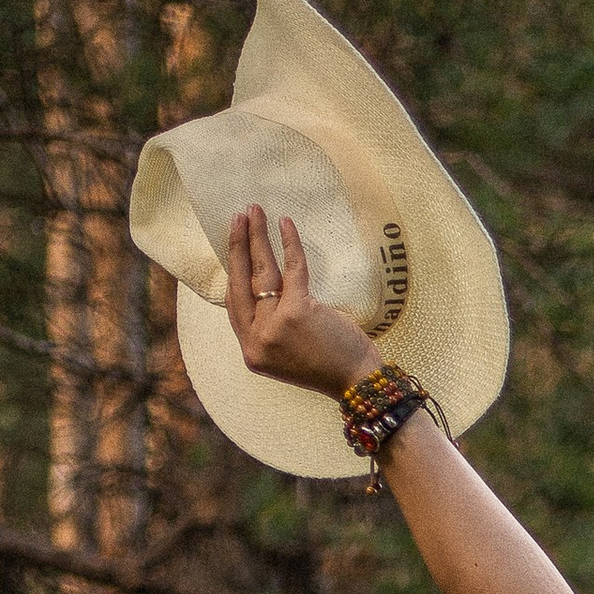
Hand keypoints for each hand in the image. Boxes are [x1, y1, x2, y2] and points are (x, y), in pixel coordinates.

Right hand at [221, 206, 376, 399]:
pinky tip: (285, 224)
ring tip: (255, 211)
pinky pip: (291, 269)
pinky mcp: (296, 313)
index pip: (234, 304)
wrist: (359, 383)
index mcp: (252, 352)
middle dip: (237, 245)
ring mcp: (274, 328)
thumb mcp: (290, 351)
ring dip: (257, 237)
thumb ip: (272, 326)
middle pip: (240, 284)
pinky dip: (290, 243)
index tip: (234, 246)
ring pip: (262, 273)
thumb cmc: (331, 364)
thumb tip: (265, 287)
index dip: (233, 271)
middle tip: (238, 217)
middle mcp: (257, 341)